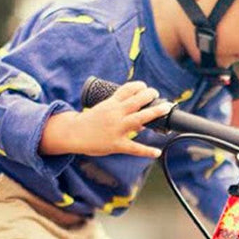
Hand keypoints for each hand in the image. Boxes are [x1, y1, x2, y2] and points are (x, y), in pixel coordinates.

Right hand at [40, 81, 170, 157]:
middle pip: (136, 101)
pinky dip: (147, 151)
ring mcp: (117, 128)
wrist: (72, 134)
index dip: (139, 86)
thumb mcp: (103, 110)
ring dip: (154, 112)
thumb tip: (143, 123)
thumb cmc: (88, 122)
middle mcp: (115, 114)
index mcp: (110, 104)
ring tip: (165, 107)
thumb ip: (121, 113)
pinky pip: (134, 148)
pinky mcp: (117, 144)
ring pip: (139, 119)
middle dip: (149, 94)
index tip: (145, 86)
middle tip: (157, 93)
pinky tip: (157, 152)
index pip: (127, 89)